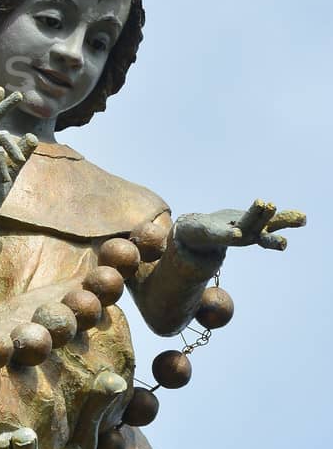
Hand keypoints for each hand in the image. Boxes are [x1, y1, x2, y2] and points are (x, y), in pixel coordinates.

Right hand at [0, 87, 37, 228]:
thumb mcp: (12, 170)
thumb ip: (21, 154)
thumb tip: (32, 135)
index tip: (1, 89)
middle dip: (6, 104)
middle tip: (20, 95)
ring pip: (3, 137)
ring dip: (14, 154)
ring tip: (14, 171)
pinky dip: (4, 165)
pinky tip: (3, 178)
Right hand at [174, 199, 305, 256]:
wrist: (205, 244)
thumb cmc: (189, 237)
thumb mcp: (180, 234)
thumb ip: (166, 236)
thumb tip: (145, 232)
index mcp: (212, 237)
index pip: (219, 236)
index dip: (226, 234)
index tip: (236, 234)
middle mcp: (233, 238)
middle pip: (245, 229)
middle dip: (256, 218)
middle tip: (267, 204)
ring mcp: (246, 234)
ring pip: (264, 228)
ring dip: (281, 221)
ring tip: (301, 218)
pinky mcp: (254, 228)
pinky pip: (271, 224)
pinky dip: (286, 219)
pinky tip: (303, 218)